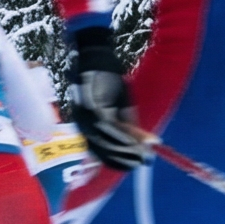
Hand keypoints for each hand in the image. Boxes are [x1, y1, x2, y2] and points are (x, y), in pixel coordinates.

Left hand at [66, 25, 147, 170]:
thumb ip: (127, 124)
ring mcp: (85, 117)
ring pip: (103, 141)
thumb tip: (141, 144)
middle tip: (138, 163)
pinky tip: (130, 139)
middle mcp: (83, 124)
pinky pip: (106, 126)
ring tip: (137, 155)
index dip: (116, 160)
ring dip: (121, 149)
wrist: (96, 57)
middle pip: (100, 149)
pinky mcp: (90, 107)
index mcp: (87, 126)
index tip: (133, 166)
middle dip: (121, 157)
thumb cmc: (107, 80)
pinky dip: (118, 134)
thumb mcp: (120, 105)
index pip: (99, 151)